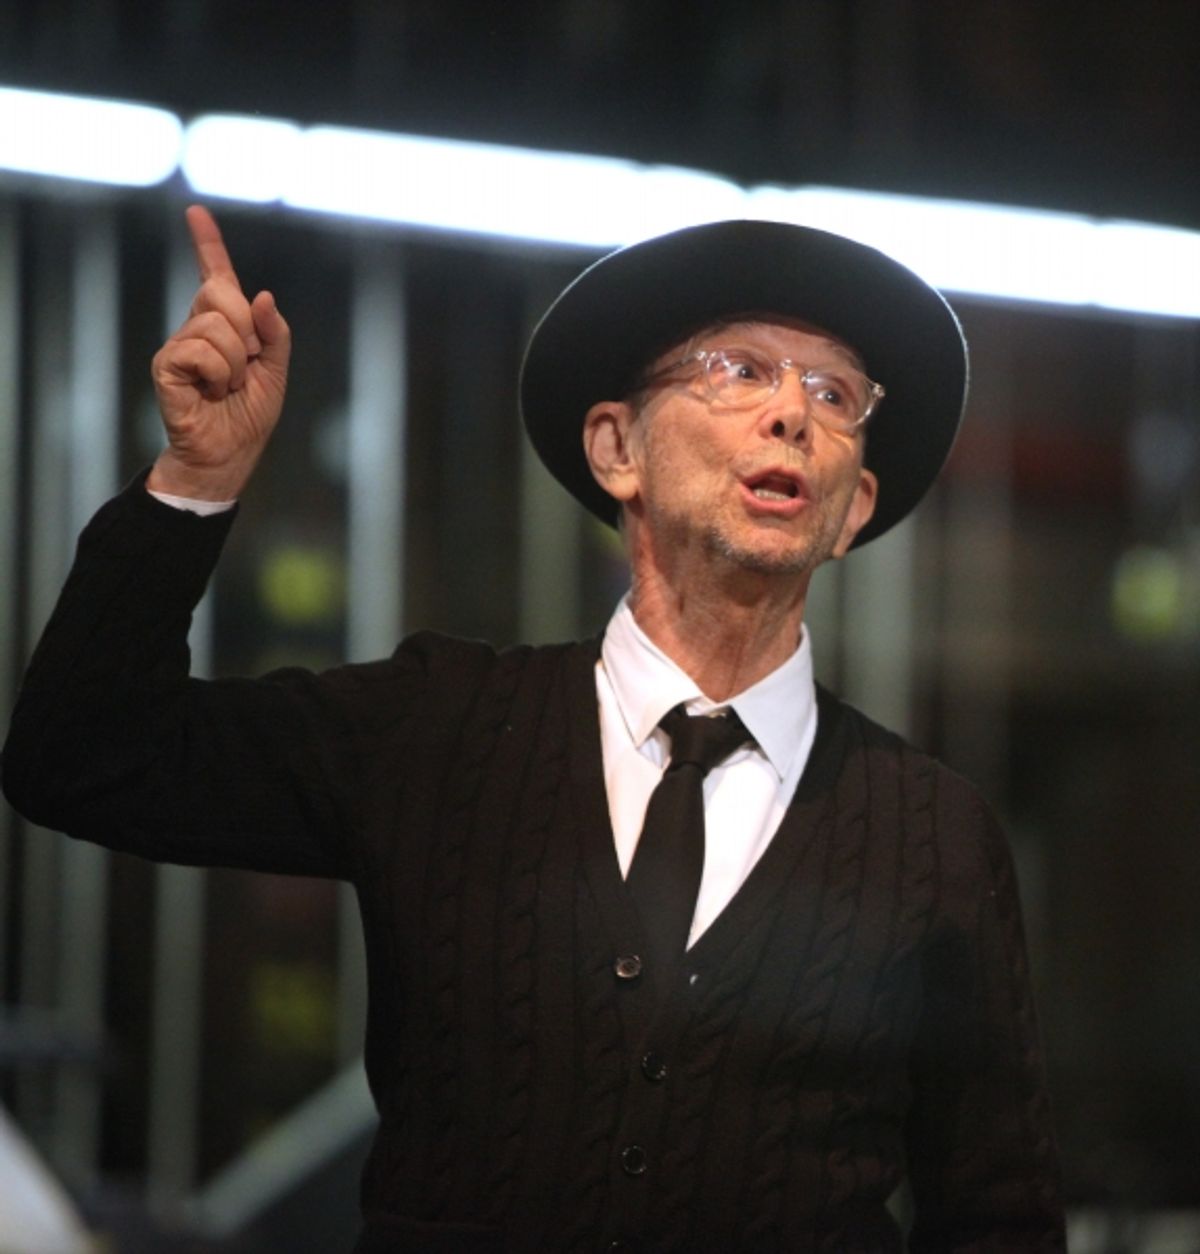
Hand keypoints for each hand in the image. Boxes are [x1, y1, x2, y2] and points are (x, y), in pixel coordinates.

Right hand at [147, 205, 290, 499]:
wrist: (228, 455)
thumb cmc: (248, 416)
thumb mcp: (275, 372)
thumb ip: (274, 334)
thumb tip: (262, 295)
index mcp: (225, 325)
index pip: (216, 276)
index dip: (207, 244)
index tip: (196, 212)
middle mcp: (197, 327)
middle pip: (221, 292)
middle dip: (246, 331)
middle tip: (244, 367)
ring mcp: (179, 344)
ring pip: (215, 326)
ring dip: (235, 363)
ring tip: (227, 387)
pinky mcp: (166, 365)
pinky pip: (200, 351)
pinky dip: (217, 374)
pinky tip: (210, 393)